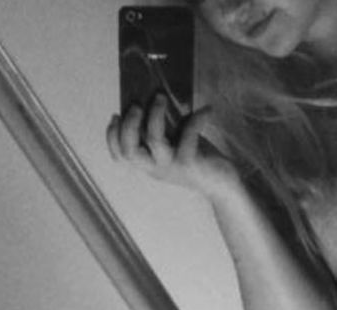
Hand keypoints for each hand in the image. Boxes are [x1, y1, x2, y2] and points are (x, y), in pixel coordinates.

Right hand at [106, 95, 240, 197]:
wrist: (223, 187)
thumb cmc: (198, 160)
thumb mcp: (175, 146)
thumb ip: (163, 130)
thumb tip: (153, 96)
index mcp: (149, 163)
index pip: (121, 155)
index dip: (112, 137)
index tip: (116, 115)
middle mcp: (157, 167)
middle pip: (129, 150)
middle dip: (129, 124)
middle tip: (137, 105)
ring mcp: (173, 166)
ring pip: (154, 139)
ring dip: (155, 113)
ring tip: (161, 96)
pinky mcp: (191, 162)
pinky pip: (189, 133)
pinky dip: (198, 118)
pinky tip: (208, 110)